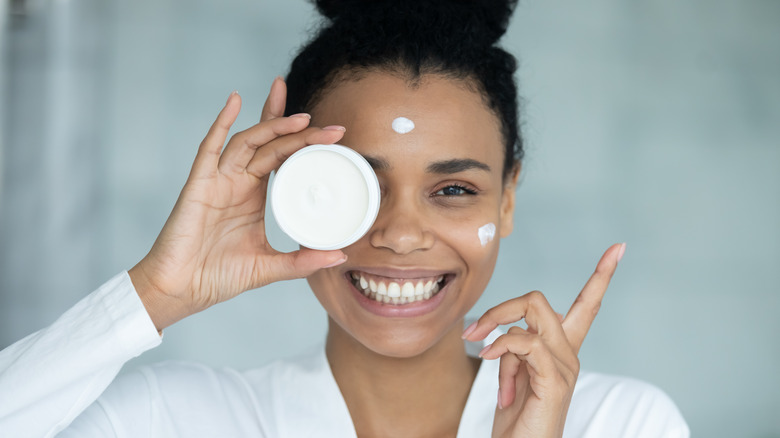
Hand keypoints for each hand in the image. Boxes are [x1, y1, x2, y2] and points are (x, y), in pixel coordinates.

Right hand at [129, 78, 347, 330]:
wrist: (181, 290)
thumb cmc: (218, 276)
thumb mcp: (270, 267)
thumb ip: (303, 261)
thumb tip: (341, 256)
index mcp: (255, 194)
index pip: (283, 157)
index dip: (306, 143)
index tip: (335, 137)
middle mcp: (238, 181)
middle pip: (270, 143)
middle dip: (299, 131)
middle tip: (333, 128)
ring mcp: (218, 180)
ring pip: (248, 142)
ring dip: (273, 126)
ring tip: (302, 119)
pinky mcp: (198, 184)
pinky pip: (209, 148)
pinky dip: (221, 123)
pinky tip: (235, 102)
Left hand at [462, 243, 625, 437]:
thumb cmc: (516, 420)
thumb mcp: (512, 375)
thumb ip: (516, 349)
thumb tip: (506, 334)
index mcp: (561, 351)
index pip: (587, 306)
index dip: (601, 276)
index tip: (619, 247)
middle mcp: (569, 355)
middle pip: (539, 300)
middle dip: (500, 307)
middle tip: (473, 333)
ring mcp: (565, 367)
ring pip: (533, 313)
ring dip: (496, 328)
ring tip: (485, 359)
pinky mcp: (555, 381)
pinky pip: (526, 343)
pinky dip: (502, 346)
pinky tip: (490, 360)